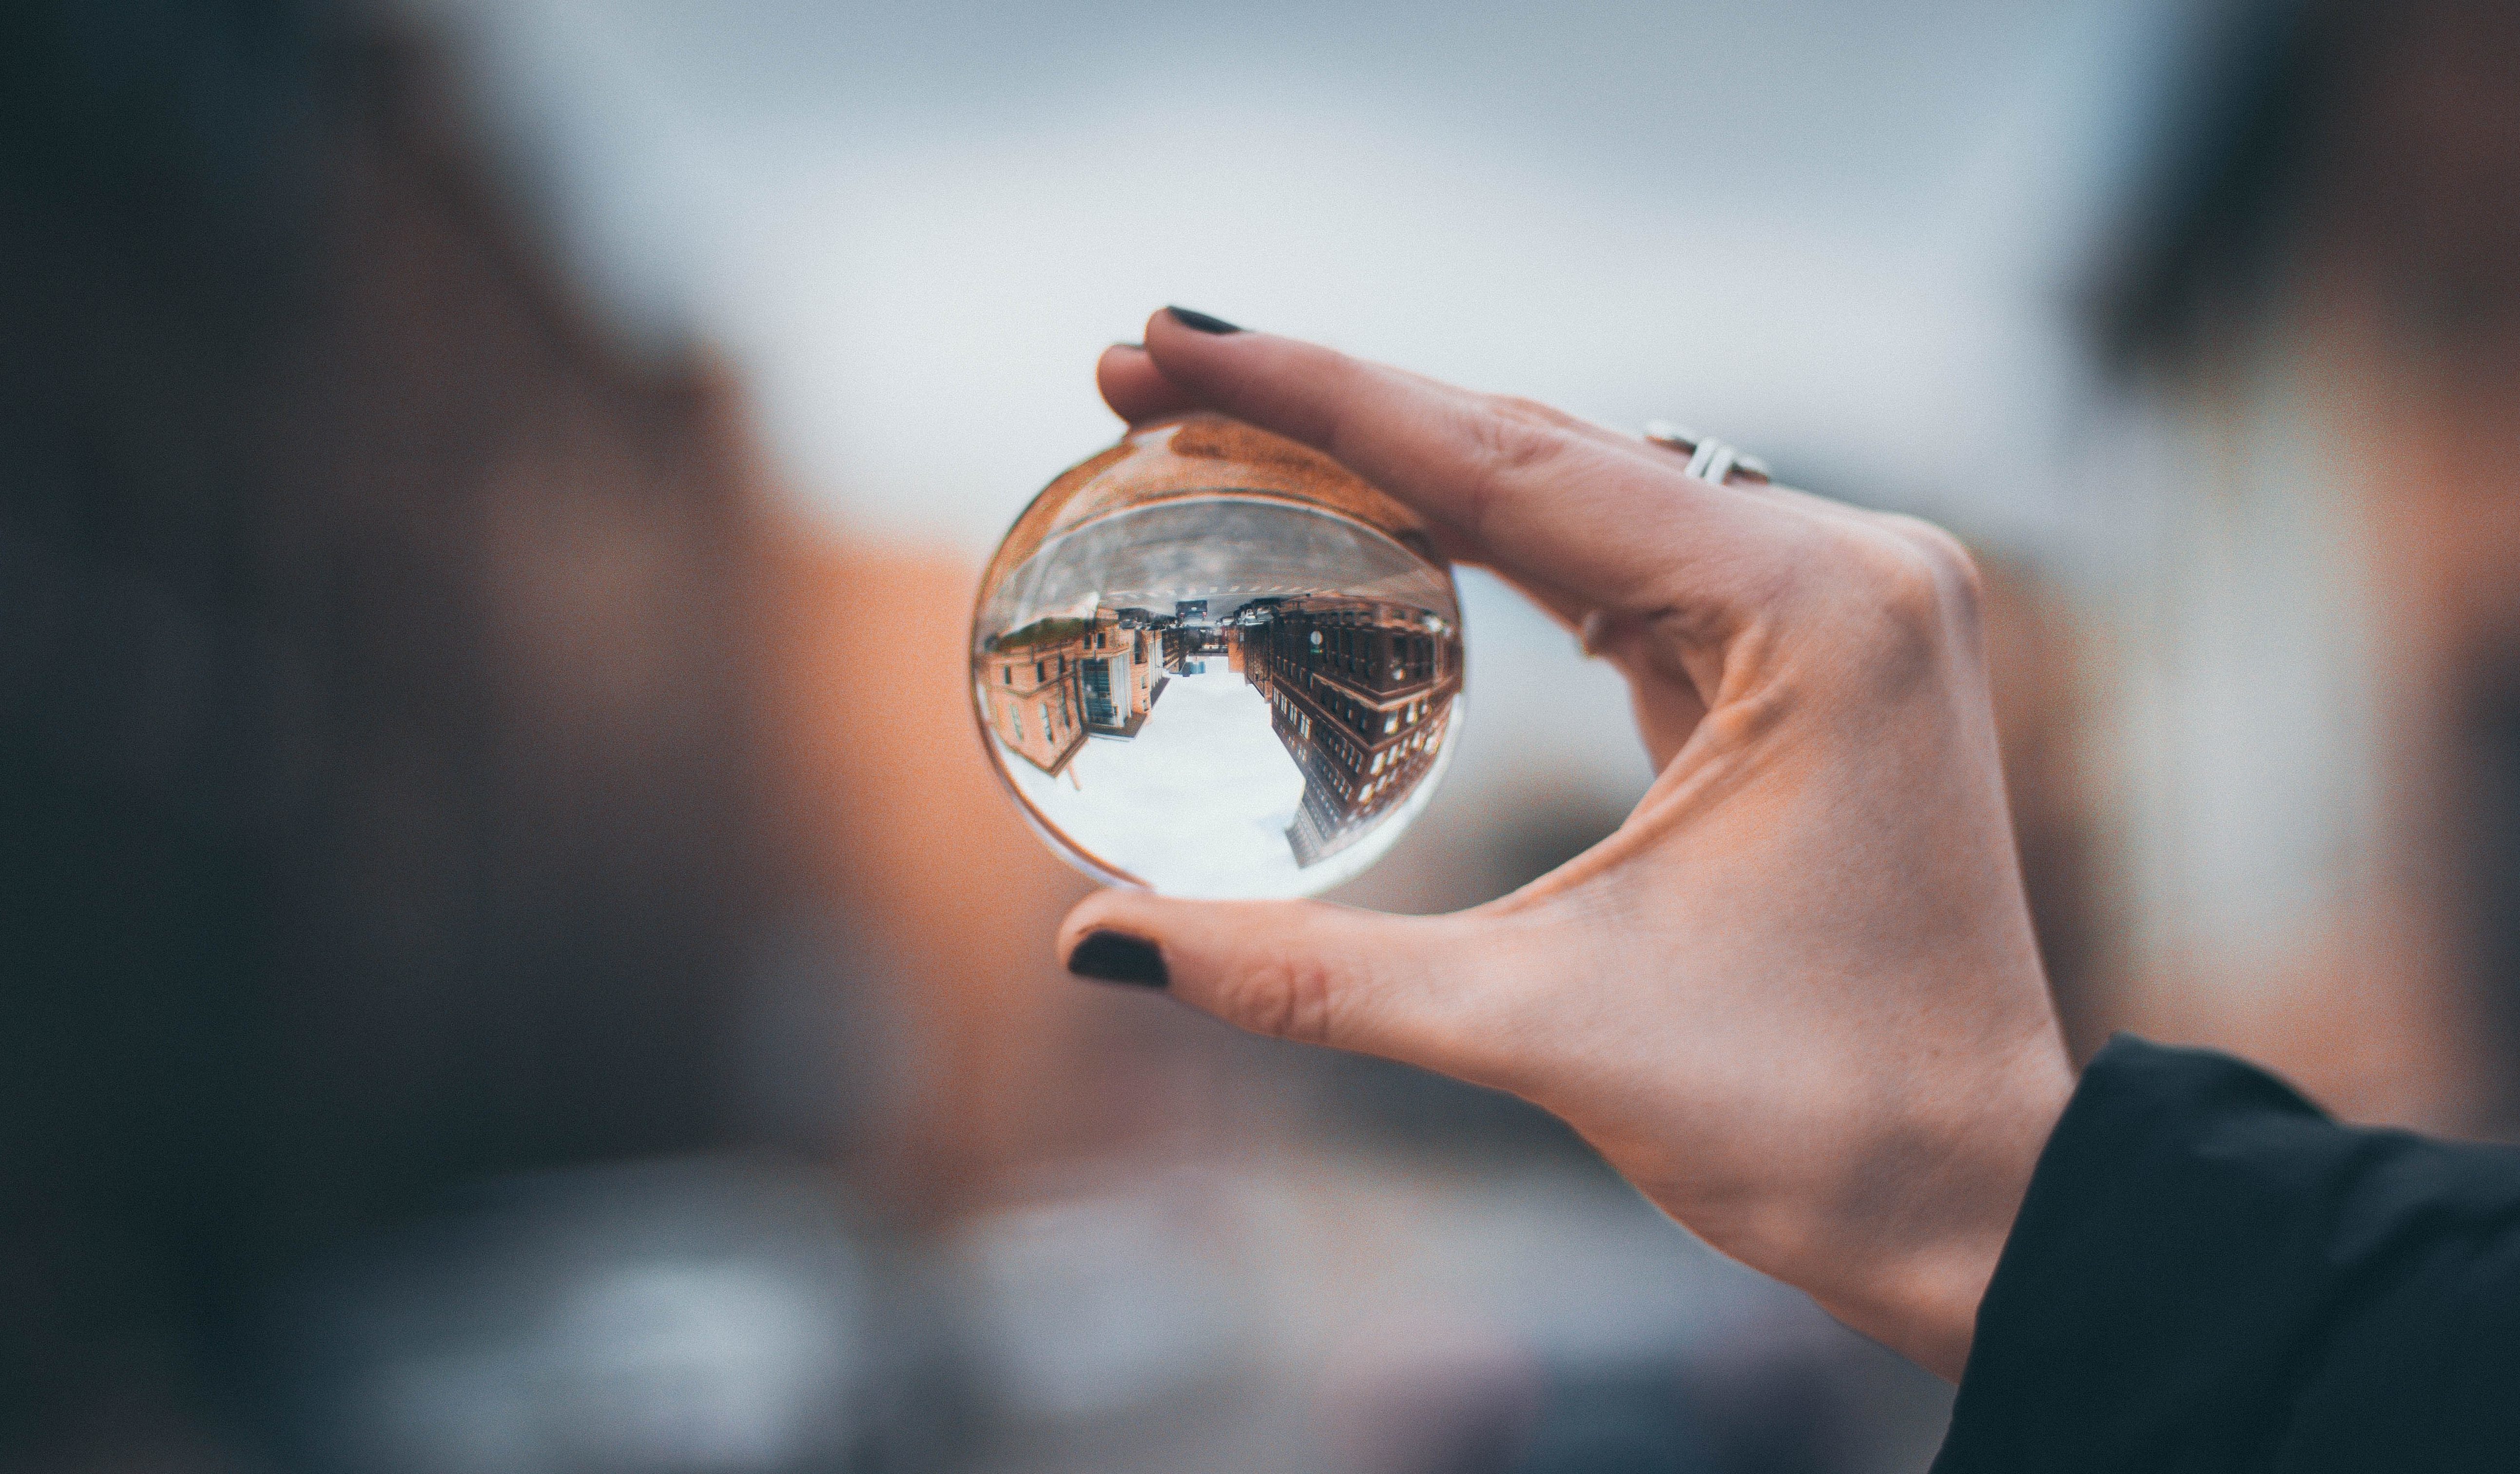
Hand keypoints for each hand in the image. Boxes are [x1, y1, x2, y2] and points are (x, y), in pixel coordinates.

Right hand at [1066, 310, 2073, 1378]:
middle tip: (1156, 370)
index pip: (1514, 466)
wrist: (1977, 1200)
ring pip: (1585, 493)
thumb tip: (1099, 944)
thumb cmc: (1812, 1121)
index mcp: (1816, 611)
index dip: (1321, 396)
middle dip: (1344, 411)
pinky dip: (1501, 541)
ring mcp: (1841, 607)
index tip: (1166, 341)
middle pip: (1544, 450)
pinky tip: (1390, 514)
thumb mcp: (1536, 1028)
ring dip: (1416, 465)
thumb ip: (1310, 975)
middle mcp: (1848, 571)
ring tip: (1240, 426)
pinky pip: (1629, 561)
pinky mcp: (1816, 657)